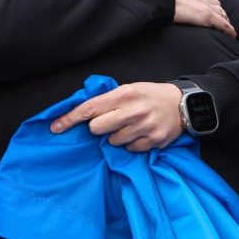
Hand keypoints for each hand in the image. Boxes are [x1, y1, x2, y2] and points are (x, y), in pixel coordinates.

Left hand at [51, 82, 184, 150]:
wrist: (182, 104)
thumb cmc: (150, 95)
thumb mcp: (129, 89)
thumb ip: (107, 100)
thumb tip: (82, 113)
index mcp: (124, 94)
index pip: (90, 108)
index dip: (70, 119)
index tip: (55, 127)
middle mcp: (133, 111)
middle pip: (97, 128)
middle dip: (99, 127)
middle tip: (110, 121)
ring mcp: (144, 128)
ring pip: (112, 141)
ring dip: (116, 136)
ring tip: (130, 126)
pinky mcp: (153, 142)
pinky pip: (129, 150)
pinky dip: (131, 144)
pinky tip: (140, 133)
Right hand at [155, 0, 234, 37]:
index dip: (207, 3)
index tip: (209, 9)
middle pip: (215, 3)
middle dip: (219, 11)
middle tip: (222, 20)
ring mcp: (203, 4)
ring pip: (221, 13)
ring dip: (224, 20)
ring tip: (228, 28)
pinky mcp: (205, 15)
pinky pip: (221, 23)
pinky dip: (228, 29)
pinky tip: (232, 35)